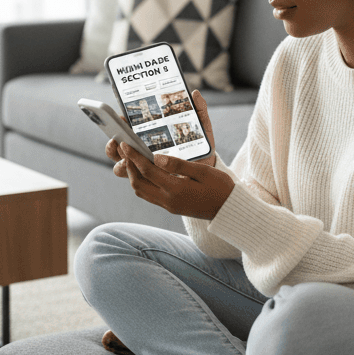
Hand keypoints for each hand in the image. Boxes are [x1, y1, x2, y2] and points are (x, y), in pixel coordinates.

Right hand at [105, 90, 216, 169]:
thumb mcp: (200, 127)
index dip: (118, 123)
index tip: (121, 119)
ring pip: (121, 165)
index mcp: (148, 133)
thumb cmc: (199, 144)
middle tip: (118, 140)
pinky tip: (141, 169)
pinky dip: (134, 174)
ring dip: (121, 160)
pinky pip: (135, 179)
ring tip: (128, 157)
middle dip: (112, 144)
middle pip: (116, 147)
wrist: (207, 167)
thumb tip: (195, 93)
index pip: (125, 127)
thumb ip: (198, 110)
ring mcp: (143, 164)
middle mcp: (140, 149)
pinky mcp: (150, 179)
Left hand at [119, 142, 234, 220]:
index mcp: (176, 189)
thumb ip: (179, 165)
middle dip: (129, 166)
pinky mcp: (171, 207)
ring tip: (132, 159)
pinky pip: (149, 196)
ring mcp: (169, 205)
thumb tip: (157, 158)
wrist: (228, 210)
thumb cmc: (220, 188)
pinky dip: (142, 183)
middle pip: (138, 183)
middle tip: (125, 150)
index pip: (148, 171)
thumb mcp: (203, 172)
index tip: (125, 144)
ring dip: (133, 176)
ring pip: (141, 191)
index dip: (134, 157)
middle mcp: (168, 200)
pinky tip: (144, 172)